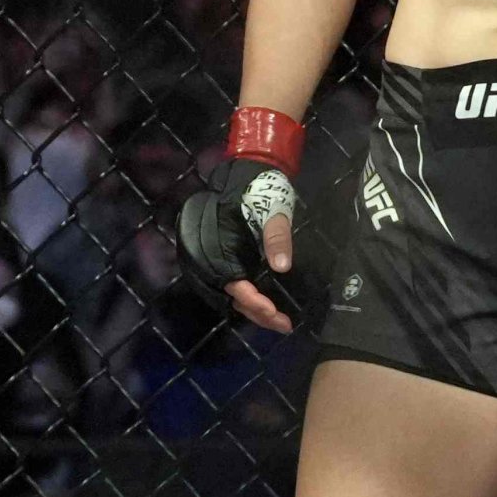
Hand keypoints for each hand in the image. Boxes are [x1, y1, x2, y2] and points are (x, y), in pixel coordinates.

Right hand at [177, 109, 306, 331]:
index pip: (235, 286)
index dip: (255, 303)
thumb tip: (282, 266)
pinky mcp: (224, 257)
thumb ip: (276, 236)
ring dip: (254, 310)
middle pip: (233, 297)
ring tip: (279, 321)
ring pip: (232, 295)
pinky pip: (232, 285)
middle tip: (284, 325)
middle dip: (258, 314)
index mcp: (219, 246)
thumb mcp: (273, 208)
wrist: (248, 171)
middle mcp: (212, 256)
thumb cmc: (260, 187)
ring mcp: (217, 258)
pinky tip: (265, 304)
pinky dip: (248, 299)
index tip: (275, 313)